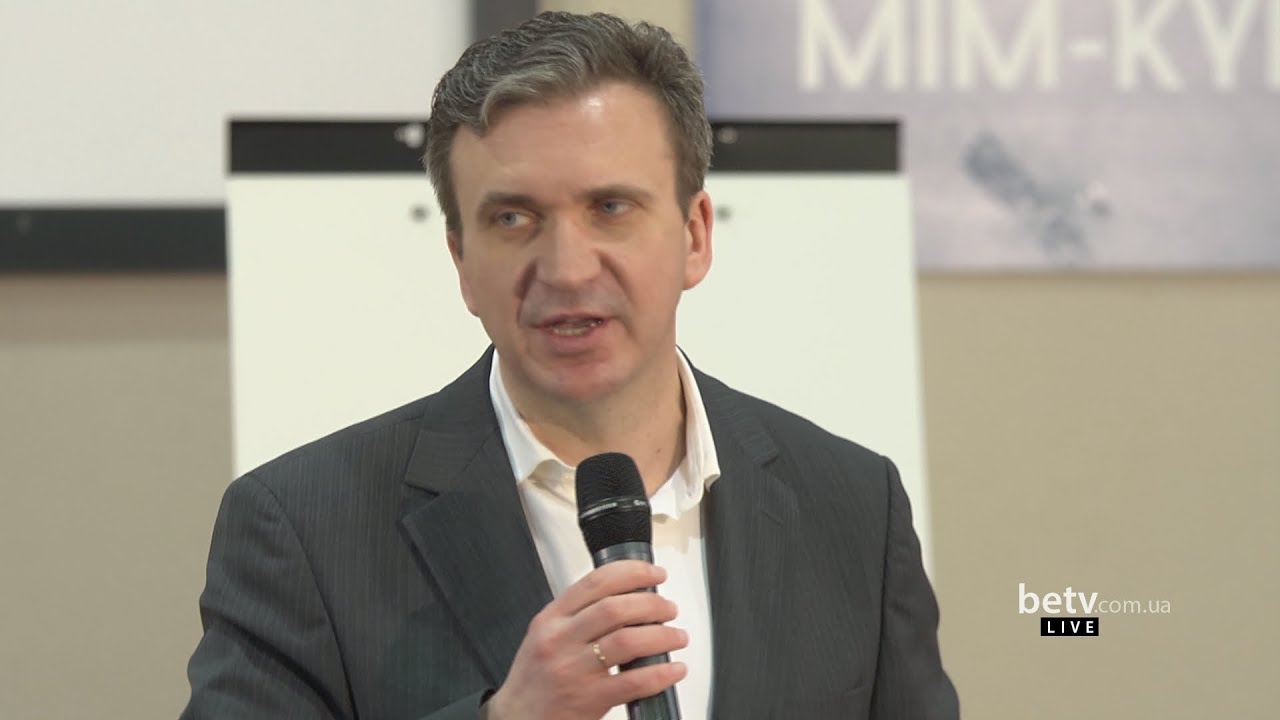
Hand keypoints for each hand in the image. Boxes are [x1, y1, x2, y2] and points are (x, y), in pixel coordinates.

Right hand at [483, 560, 687, 719]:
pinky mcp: (588, 699)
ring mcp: (573, 670)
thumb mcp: (545, 636)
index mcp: (551, 618)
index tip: (654, 574)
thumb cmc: (535, 679)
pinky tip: (673, 669)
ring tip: (677, 636)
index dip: (632, 573)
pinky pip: (633, 682)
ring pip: (628, 641)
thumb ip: (577, 615)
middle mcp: (560, 640)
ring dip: (662, 636)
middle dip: (652, 604)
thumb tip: (626, 598)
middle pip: (615, 608)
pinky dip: (661, 673)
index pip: (595, 582)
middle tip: (669, 609)